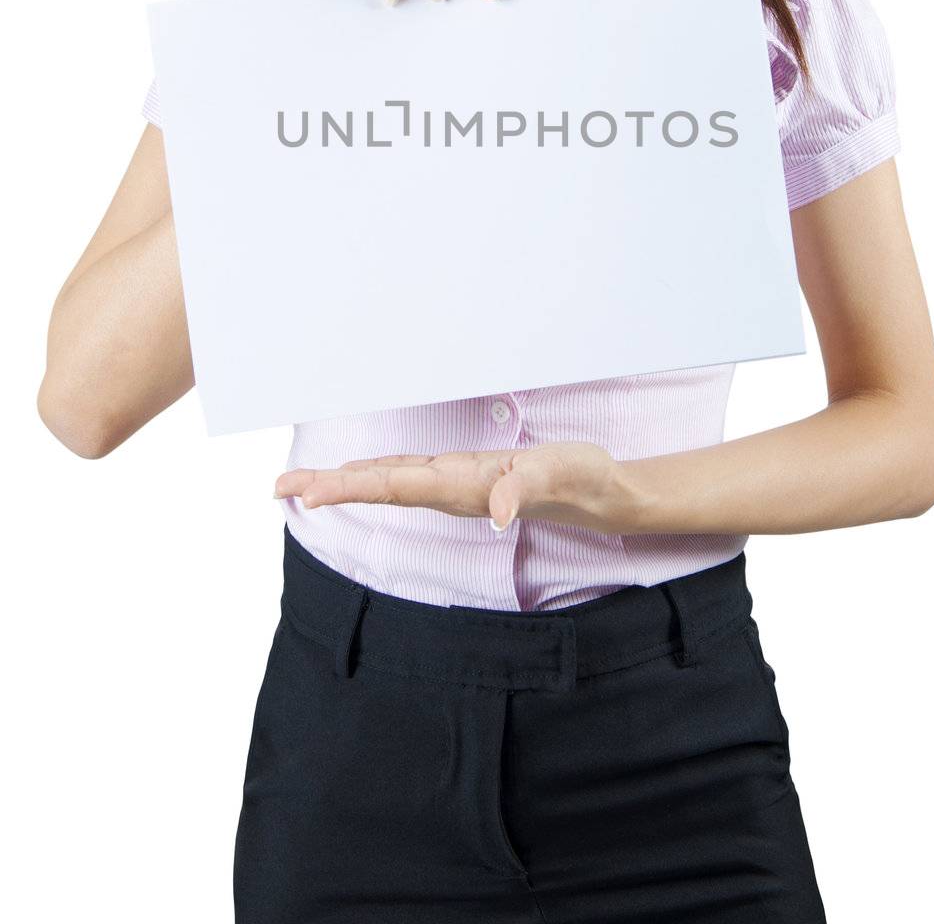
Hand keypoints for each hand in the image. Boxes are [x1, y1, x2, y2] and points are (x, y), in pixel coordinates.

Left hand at [273, 441, 638, 534]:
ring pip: (391, 481)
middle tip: (277, 488)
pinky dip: (379, 473)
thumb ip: (527, 489)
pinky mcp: (467, 476)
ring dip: (346, 482)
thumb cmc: (582, 481)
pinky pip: (412, 474)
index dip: (348, 486)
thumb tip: (497, 513)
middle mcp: (452, 488)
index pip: (394, 483)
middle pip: (381, 485)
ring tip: (302, 485)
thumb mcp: (560, 475)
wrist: (602, 495)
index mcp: (464, 486)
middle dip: (330, 486)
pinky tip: (359, 475)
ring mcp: (457, 484)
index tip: (304, 492)